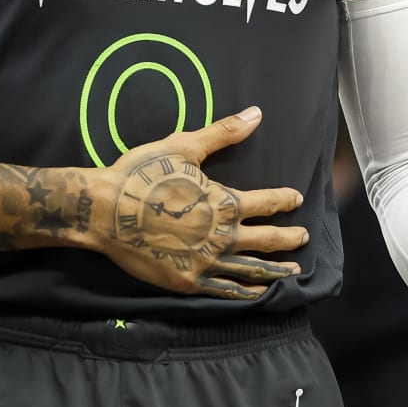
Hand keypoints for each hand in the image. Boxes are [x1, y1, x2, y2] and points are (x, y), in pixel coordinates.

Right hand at [87, 107, 306, 300]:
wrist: (103, 211)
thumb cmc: (142, 175)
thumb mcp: (183, 147)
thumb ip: (223, 133)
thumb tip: (256, 113)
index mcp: (225, 202)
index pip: (267, 202)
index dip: (285, 200)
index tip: (296, 199)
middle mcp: (222, 236)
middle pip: (267, 239)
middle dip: (289, 237)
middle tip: (304, 236)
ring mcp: (206, 263)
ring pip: (252, 269)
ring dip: (276, 269)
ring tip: (294, 271)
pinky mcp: (188, 282)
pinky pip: (225, 290)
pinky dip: (246, 292)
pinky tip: (258, 292)